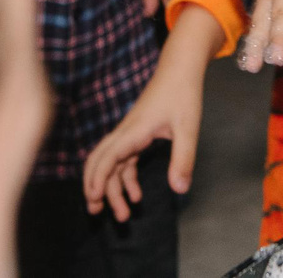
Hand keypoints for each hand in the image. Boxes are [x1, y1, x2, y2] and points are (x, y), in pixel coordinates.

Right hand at [82, 11, 219, 220]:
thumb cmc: (183, 94)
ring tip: (121, 215)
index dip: (98, 178)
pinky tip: (136, 195)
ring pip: (111, 164)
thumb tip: (179, 189)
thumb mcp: (188, 128)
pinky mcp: (136, 135)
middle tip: (97, 212)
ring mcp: (129, 134)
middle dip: (95, 187)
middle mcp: (126, 133)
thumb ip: (183, 159)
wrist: (180, 68)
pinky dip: (126, 179)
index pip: (108, 157)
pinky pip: (124, 161)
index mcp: (134, 131)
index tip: (94, 198)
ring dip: (112, 188)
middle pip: (100, 162)